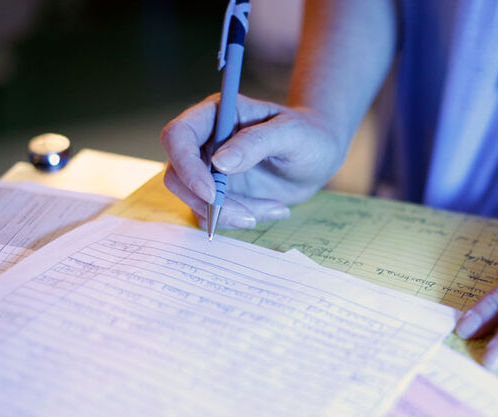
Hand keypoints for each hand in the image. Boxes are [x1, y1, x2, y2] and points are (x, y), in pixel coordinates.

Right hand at [160, 94, 345, 228]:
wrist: (320, 156)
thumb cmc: (309, 135)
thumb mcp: (291, 134)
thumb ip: (256, 142)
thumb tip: (219, 163)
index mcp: (216, 115)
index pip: (177, 136)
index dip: (186, 166)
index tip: (212, 193)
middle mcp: (205, 142)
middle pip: (177, 175)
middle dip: (208, 202)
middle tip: (249, 216)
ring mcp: (210, 170)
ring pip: (195, 201)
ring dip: (231, 214)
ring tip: (275, 208)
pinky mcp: (220, 194)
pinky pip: (214, 215)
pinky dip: (241, 220)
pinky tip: (274, 208)